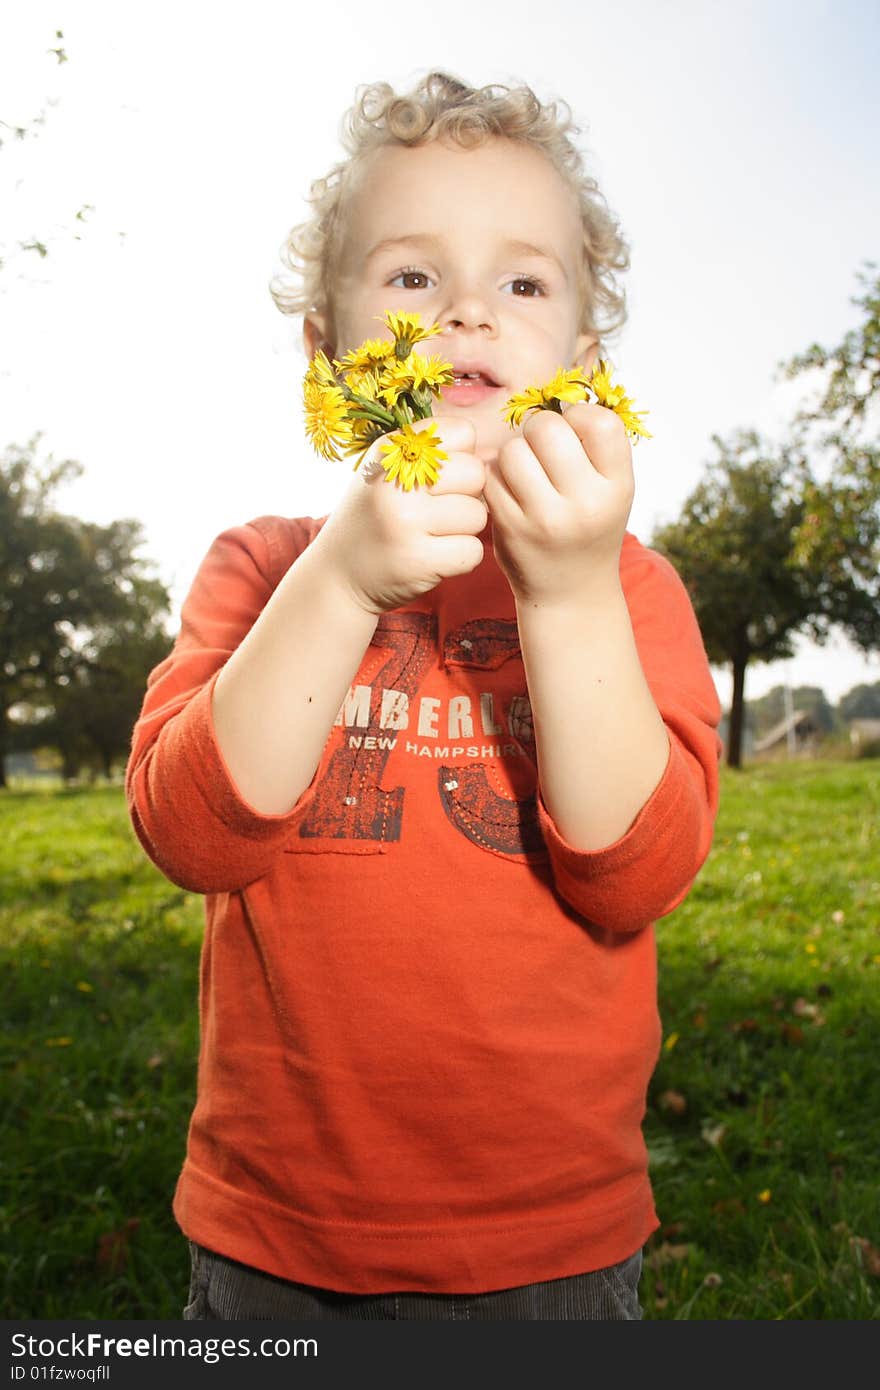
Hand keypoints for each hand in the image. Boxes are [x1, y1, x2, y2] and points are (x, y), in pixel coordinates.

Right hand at [314, 417, 487, 614]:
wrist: (339, 575)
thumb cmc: (377, 517)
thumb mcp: (389, 470)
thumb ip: (435, 453)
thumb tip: (496, 455)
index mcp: (390, 449)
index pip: (462, 433)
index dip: (460, 459)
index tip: (439, 479)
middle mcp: (395, 481)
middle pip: (476, 473)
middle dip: (467, 495)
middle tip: (438, 513)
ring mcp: (405, 522)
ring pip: (478, 515)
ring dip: (464, 530)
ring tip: (432, 536)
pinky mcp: (418, 560)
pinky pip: (473, 551)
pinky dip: (461, 558)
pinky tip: (434, 558)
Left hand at [484, 402, 633, 604]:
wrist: (570, 593)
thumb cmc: (590, 526)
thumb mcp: (612, 489)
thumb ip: (596, 444)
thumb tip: (557, 394)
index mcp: (618, 487)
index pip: (600, 421)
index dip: (580, 416)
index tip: (576, 433)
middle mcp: (584, 503)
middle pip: (547, 428)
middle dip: (540, 430)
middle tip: (544, 449)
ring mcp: (544, 519)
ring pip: (513, 450)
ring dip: (515, 452)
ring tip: (527, 471)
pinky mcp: (509, 528)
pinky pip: (491, 477)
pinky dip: (497, 477)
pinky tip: (511, 491)